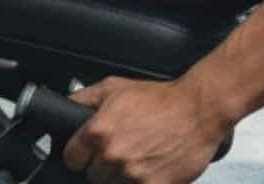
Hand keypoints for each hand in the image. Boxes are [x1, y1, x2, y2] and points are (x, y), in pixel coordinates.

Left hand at [60, 76, 232, 183]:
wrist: (198, 110)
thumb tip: (65, 106)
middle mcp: (112, 155)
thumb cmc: (160, 99)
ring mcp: (133, 175)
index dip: (80, 154)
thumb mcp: (115, 87)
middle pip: (93, 175)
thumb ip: (84, 98)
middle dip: (103, 165)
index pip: (71, 158)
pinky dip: (141, 182)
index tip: (88, 153)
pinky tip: (149, 169)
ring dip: (121, 177)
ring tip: (137, 159)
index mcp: (98, 132)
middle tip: (122, 151)